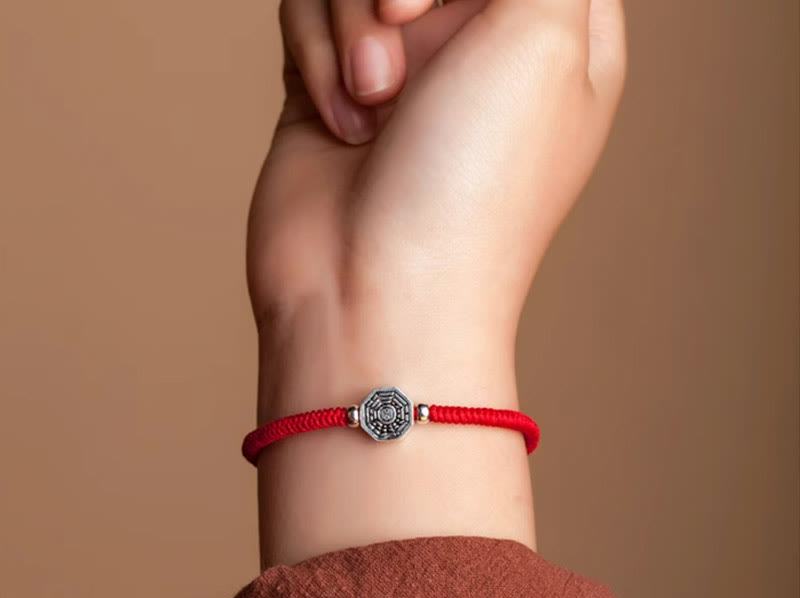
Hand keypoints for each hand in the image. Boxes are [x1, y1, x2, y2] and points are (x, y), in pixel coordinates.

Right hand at [247, 0, 625, 421]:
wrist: (374, 292)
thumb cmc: (472, 184)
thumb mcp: (546, 30)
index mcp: (555, 27)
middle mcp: (479, 41)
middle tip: (404, 18)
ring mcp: (403, 63)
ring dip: (351, 14)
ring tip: (374, 99)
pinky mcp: (330, 83)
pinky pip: (304, 6)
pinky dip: (315, 55)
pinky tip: (342, 125)